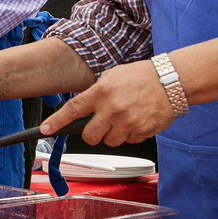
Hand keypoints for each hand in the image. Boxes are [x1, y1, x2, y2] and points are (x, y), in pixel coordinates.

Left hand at [41, 59, 174, 145]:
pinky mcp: (142, 132)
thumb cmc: (140, 76)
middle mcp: (112, 109)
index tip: (46, 130)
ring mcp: (128, 123)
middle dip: (91, 133)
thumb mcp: (111, 77)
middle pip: (90, 136)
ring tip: (123, 119)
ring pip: (109, 141)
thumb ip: (96, 93)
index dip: (57, 122)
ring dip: (112, 134)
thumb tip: (83, 109)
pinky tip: (136, 121)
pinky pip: (128, 141)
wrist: (171, 81)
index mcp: (101, 92)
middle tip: (100, 124)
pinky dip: (130, 135)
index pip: (73, 110)